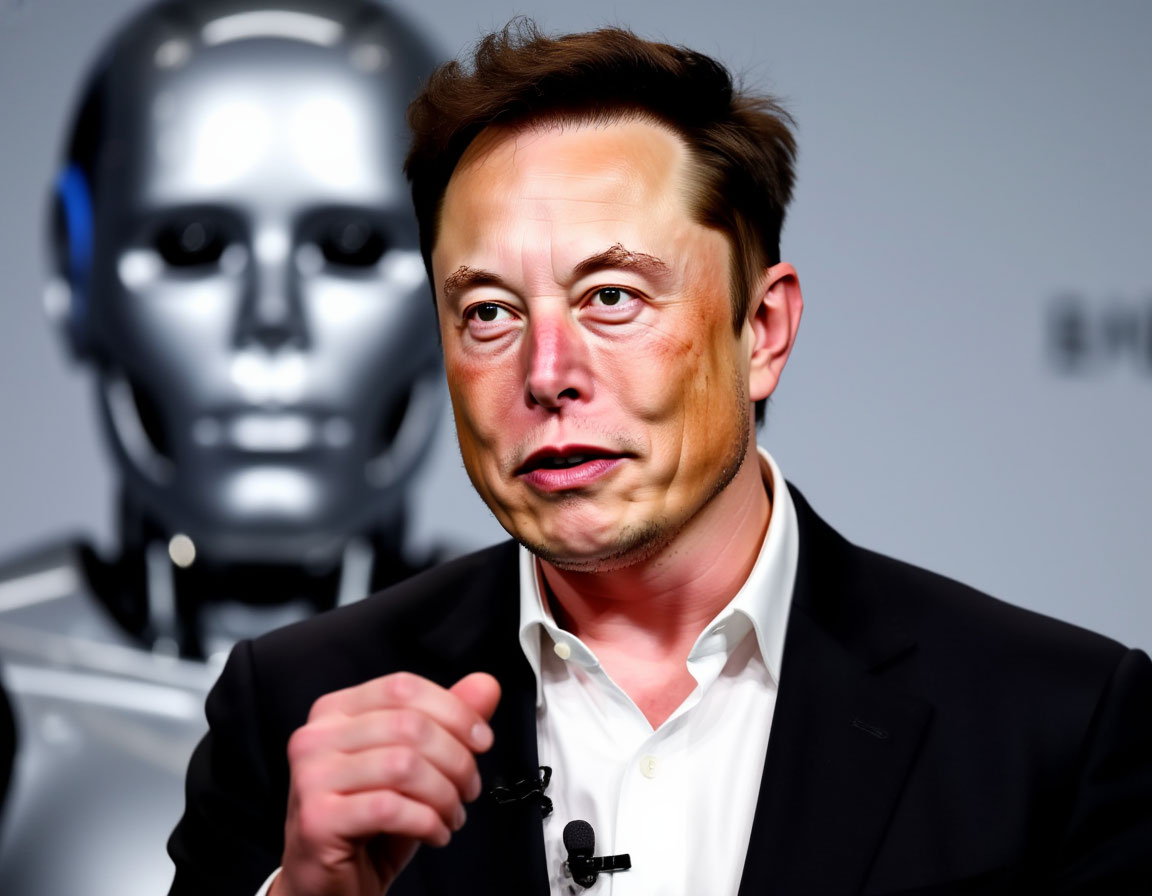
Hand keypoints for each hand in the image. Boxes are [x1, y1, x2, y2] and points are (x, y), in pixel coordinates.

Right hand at [270, 671, 500, 895]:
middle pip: (409, 726)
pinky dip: (426, 822)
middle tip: (469, 788)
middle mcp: (316, 737)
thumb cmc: (370, 821)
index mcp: (336, 711)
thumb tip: (486, 685)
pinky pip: (390, 808)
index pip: (403, 687)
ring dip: (444, 795)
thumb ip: (447, 721)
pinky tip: (434, 833)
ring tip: (452, 814)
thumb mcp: (414, 764)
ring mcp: (312, 777)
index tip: (482, 739)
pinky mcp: (317, 819)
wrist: (329, 883)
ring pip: (403, 766)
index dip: (454, 710)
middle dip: (456, 760)